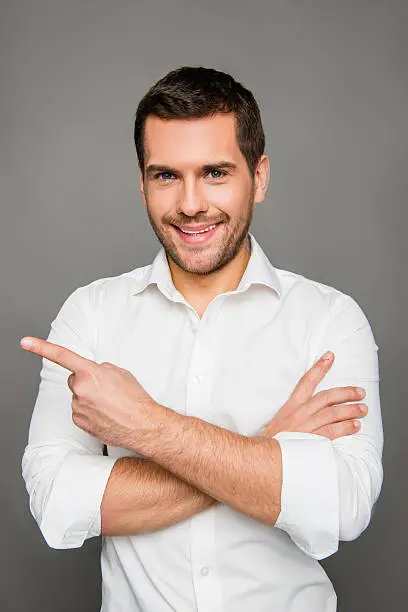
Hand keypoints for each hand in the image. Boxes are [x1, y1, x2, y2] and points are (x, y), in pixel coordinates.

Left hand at [20, 336, 156, 449]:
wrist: (143, 425)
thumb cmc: (135, 399)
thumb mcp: (121, 373)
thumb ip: (101, 369)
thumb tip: (94, 373)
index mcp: (90, 373)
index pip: (62, 356)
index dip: (41, 347)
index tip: (26, 342)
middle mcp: (80, 389)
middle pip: (75, 380)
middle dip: (86, 382)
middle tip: (106, 390)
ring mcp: (78, 407)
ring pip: (79, 397)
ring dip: (90, 398)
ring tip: (110, 405)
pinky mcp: (79, 422)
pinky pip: (80, 411)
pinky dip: (90, 412)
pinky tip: (105, 414)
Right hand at [259, 351, 367, 439]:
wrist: (263, 457)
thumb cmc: (271, 441)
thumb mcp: (279, 421)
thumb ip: (293, 414)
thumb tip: (309, 410)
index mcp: (291, 406)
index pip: (306, 381)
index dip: (319, 368)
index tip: (330, 356)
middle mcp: (300, 413)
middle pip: (327, 397)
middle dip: (346, 392)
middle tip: (360, 392)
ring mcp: (307, 426)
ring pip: (333, 413)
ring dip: (351, 410)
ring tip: (363, 409)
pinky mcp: (312, 440)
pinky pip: (333, 431)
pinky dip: (346, 427)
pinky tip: (356, 426)